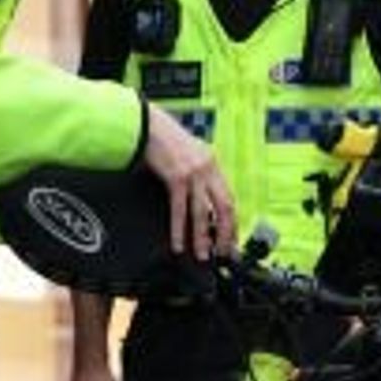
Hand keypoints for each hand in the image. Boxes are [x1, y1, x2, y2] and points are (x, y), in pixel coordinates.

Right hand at [141, 106, 236, 259]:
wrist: (147, 126)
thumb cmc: (165, 140)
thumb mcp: (191, 154)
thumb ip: (200, 175)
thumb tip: (204, 201)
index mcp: (213, 164)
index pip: (229, 199)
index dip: (232, 222)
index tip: (231, 239)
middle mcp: (208, 169)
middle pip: (224, 207)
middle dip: (225, 233)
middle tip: (222, 252)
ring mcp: (193, 173)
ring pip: (202, 213)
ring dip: (202, 237)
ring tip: (203, 254)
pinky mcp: (176, 177)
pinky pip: (180, 209)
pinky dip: (179, 229)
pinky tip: (179, 243)